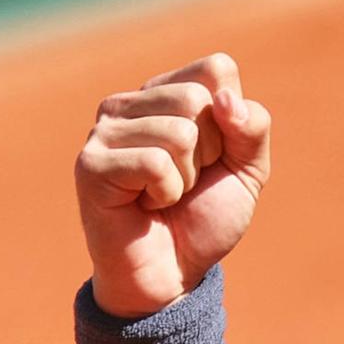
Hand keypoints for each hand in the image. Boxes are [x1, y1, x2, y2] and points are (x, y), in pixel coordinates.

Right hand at [74, 54, 270, 316]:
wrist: (173, 274)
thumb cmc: (204, 217)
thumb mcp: (248, 169)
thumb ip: (252, 126)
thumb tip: (223, 99)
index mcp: (166, 93)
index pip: (217, 69)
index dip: (231, 122)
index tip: (212, 157)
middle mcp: (130, 102)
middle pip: (198, 98)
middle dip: (209, 152)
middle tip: (186, 181)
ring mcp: (105, 129)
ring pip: (180, 131)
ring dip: (186, 178)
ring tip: (163, 195)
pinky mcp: (91, 162)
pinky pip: (156, 163)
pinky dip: (166, 193)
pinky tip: (144, 204)